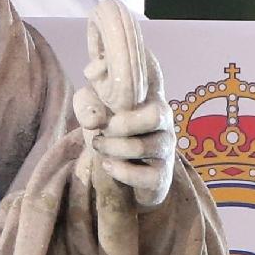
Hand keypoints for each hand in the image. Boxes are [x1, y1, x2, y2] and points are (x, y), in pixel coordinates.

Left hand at [71, 2, 174, 208]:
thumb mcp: (91, 107)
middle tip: (103, 128)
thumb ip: (89, 97)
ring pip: (144, 146)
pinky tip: (107, 164)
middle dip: (122, 123)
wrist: (115, 166)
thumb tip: (93, 88)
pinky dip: (122, 171)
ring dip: (113, 147)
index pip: (156, 79)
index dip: (138, 79)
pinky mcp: (162, 175)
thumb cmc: (107, 126)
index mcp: (150, 97)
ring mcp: (165, 149)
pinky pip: (148, 176)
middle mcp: (164, 121)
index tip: (115, 90)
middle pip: (157, 115)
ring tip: (98, 145)